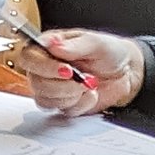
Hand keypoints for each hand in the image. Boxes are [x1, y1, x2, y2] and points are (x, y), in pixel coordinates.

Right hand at [15, 29, 142, 116]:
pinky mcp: (62, 103)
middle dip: (63, 85)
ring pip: (46, 99)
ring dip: (72, 95)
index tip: (67, 70)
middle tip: (85, 78)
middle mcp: (45, 68)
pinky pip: (62, 110)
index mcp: (48, 47)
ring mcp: (52, 87)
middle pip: (36, 83)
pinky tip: (90, 94)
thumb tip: (53, 45)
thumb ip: (74, 46)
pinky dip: (80, 104)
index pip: (28, 57)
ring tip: (89, 83)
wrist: (125, 73)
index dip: (44, 67)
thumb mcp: (96, 43)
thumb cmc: (109, 52)